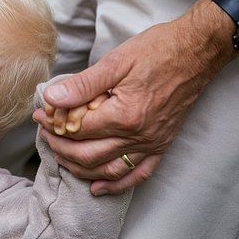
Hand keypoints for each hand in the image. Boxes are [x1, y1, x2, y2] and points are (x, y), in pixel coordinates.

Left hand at [35, 0, 237, 194]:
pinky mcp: (162, 145)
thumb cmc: (158, 51)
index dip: (54, 125)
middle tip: (45, 135)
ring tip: (61, 157)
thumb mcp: (115, 61)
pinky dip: (116, 185)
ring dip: (81, 168)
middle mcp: (139, 136)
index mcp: (125, 115)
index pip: (78, 130)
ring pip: (109, 170)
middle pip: (89, 155)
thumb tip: (52, 98)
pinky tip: (97, 188)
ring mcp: (152, 144)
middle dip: (61, 148)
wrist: (197, 51)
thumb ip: (82, 84)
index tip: (41, 116)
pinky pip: (139, 174)